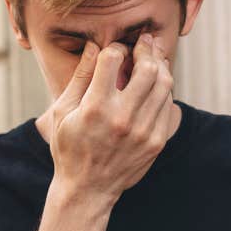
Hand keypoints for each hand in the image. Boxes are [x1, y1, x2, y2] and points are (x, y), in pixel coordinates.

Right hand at [49, 33, 175, 210]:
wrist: (88, 190)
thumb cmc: (69, 148)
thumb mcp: (62, 112)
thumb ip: (80, 77)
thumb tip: (94, 46)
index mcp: (95, 107)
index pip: (113, 59)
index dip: (116, 48)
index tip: (115, 50)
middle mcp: (122, 118)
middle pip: (147, 68)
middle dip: (146, 48)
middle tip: (144, 41)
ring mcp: (143, 131)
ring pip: (164, 85)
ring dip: (160, 66)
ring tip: (154, 58)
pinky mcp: (156, 142)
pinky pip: (169, 106)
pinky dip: (164, 90)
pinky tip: (157, 84)